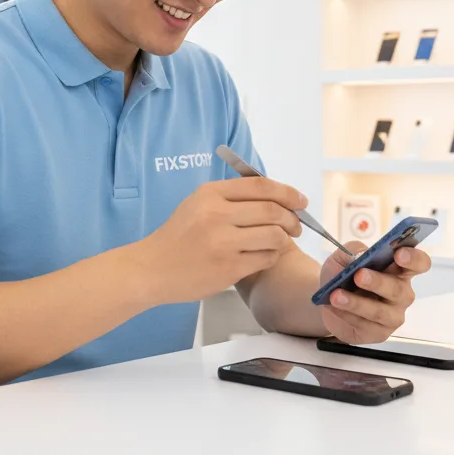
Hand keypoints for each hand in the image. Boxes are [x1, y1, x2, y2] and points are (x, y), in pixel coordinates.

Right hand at [135, 176, 305, 304]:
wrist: (152, 268)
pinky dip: (272, 255)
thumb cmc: (178, 236)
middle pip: (272, 210)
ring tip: (281, 241)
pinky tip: (265, 255)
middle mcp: (217, 214)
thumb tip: (276, 197)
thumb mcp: (197, 204)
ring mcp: (223, 242)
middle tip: (296, 226)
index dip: (287, 192)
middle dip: (292, 218)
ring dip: (284, 238)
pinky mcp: (229, 267)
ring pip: (274, 235)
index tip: (300, 200)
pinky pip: (266, 257)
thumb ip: (230, 198)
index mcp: (210, 193)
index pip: (260, 186)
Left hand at [319, 242, 431, 344]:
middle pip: (398, 289)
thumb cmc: (344, 275)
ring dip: (356, 303)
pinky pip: (365, 326)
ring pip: (379, 311)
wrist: (328, 300)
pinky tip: (334, 307)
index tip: (399, 254)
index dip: (413, 259)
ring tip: (336, 295)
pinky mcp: (379, 333)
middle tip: (359, 275)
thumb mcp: (343, 257)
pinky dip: (347, 315)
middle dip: (377, 282)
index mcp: (399, 270)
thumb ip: (352, 252)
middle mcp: (401, 294)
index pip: (419, 264)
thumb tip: (359, 256)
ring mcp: (392, 316)